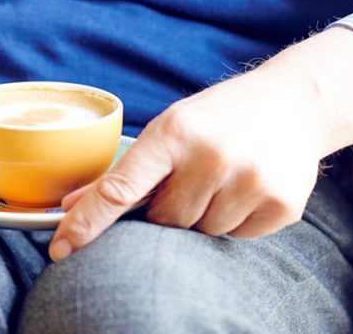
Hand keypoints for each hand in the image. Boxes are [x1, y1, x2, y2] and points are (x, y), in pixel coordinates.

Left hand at [48, 53, 335, 261]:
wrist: (292, 103)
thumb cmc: (214, 119)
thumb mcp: (167, 130)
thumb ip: (123, 171)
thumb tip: (70, 206)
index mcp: (175, 133)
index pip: (119, 189)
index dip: (86, 223)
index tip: (61, 248)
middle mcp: (213, 155)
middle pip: (164, 220)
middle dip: (168, 208)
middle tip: (189, 179)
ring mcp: (251, 180)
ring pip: (201, 232)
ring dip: (203, 215)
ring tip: (221, 178)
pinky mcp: (281, 203)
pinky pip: (237, 237)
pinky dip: (234, 220)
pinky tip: (246, 186)